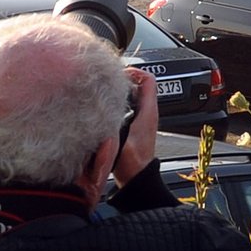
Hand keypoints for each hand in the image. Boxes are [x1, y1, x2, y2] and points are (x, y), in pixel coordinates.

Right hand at [114, 64, 160, 184]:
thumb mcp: (120, 141)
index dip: (134, 72)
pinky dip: (117, 103)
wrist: (136, 178)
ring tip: (103, 93)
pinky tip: (104, 110)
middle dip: (122, 80)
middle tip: (106, 82)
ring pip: (132, 96)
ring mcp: (141, 119)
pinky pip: (127, 107)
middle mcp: (147, 113)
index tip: (117, 74)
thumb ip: (112, 125)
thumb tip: (102, 109)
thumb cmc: (133, 163)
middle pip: (138, 85)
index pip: (148, 80)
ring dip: (119, 92)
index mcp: (148, 112)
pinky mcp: (134, 126)